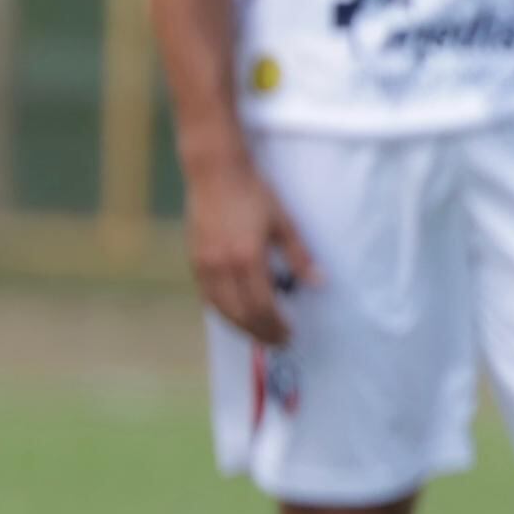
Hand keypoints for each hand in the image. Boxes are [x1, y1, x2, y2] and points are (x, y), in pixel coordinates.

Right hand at [184, 148, 315, 344]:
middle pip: (241, 314)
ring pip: (221, 309)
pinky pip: (208, 296)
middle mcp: (222, 266)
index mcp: (248, 259)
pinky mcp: (194, 259)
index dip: (276, 326)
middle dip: (261, 332)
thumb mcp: (284, 223)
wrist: (215, 172)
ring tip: (260, 333)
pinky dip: (223, 311)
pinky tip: (237, 314)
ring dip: (241, 326)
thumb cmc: (254, 194)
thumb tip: (319, 283)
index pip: (262, 307)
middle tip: (278, 341)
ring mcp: (204, 264)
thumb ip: (300, 256)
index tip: (290, 335)